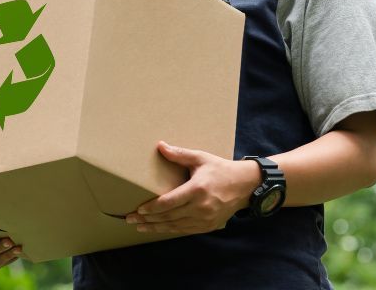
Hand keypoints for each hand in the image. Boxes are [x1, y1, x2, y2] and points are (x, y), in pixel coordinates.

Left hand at [123, 140, 262, 234]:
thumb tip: (160, 146)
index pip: (169, 202)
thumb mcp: (200, 158)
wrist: (245, 186)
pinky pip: (186, 230)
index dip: (152, 208)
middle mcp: (201, 207)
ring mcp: (206, 219)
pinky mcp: (209, 226)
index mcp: (197, 190)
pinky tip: (159, 229)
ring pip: (176, 226)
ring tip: (140, 227)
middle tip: (130, 219)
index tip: (138, 210)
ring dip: (156, 228)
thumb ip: (179, 154)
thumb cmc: (220, 169)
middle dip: (148, 220)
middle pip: (169, 217)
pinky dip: (171, 230)